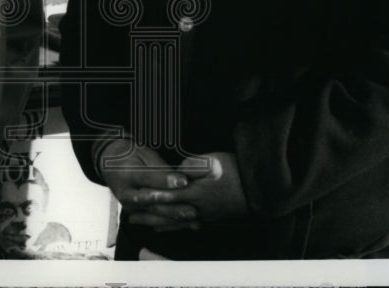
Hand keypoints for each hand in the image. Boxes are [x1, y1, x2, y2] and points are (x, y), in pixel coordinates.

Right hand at [97, 138, 198, 231]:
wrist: (110, 164)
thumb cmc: (131, 155)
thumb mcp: (143, 154)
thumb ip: (160, 168)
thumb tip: (178, 180)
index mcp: (126, 173)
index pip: (148, 178)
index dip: (166, 180)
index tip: (184, 182)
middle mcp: (125, 193)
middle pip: (151, 202)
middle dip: (173, 207)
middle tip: (192, 210)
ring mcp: (128, 205)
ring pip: (153, 214)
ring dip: (174, 218)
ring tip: (193, 220)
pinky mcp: (134, 212)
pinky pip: (153, 220)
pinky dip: (171, 223)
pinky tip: (186, 225)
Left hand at [127, 151, 247, 222]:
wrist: (258, 186)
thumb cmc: (234, 170)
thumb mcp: (210, 162)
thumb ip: (189, 168)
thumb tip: (175, 174)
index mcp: (194, 192)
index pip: (167, 195)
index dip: (150, 196)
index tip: (134, 197)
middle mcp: (196, 207)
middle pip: (166, 212)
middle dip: (148, 213)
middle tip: (130, 215)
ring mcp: (203, 214)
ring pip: (174, 221)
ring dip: (156, 222)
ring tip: (140, 223)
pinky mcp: (209, 216)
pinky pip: (186, 224)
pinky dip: (172, 226)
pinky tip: (162, 227)